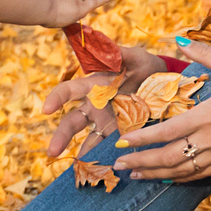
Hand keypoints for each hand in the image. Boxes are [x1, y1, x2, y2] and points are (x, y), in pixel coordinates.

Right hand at [40, 42, 166, 157]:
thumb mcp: (134, 57)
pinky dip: (104, 159)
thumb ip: (118, 53)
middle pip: (73, 122)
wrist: (164, 83)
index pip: (69, 91)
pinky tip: (103, 171)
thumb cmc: (145, 66)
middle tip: (52, 152)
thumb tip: (98, 39)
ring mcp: (107, 122)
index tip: (46, 109)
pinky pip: (109, 147)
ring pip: (88, 139)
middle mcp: (96, 106)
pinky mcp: (120, 134)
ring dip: (82, 154)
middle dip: (61, 136)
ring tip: (76, 169)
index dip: (56, 98)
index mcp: (94, 86)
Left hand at [115, 42, 210, 180]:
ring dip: (153, 173)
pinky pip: (195, 175)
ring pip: (179, 170)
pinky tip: (161, 177)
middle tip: (118, 162)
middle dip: (141, 161)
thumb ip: (205, 53)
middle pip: (168, 157)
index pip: (168, 131)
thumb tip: (179, 39)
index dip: (142, 138)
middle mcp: (210, 139)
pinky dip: (175, 178)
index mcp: (209, 115)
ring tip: (132, 174)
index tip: (122, 141)